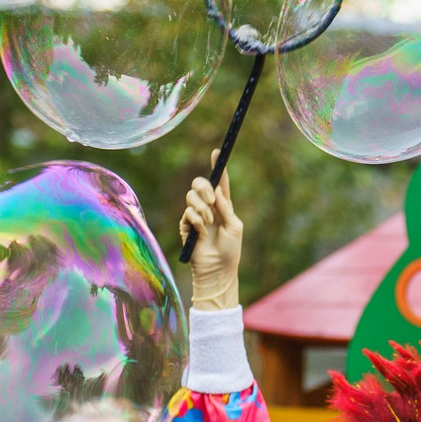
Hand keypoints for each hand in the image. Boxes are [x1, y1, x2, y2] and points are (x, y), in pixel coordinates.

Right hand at [179, 157, 242, 309]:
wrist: (217, 270)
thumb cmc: (230, 250)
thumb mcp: (235, 226)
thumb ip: (226, 207)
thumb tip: (216, 191)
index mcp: (223, 205)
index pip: (219, 182)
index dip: (217, 167)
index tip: (216, 152)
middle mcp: (208, 208)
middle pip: (199, 184)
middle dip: (204, 188)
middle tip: (211, 200)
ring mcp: (195, 216)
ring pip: (191, 197)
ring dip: (202, 209)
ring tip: (208, 223)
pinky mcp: (186, 226)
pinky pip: (187, 212)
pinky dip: (196, 221)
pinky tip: (201, 233)